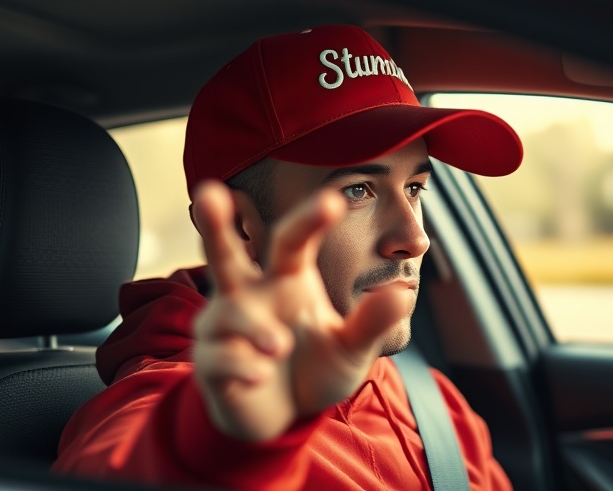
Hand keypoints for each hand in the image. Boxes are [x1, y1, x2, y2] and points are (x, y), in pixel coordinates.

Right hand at [191, 181, 411, 440]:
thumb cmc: (315, 369)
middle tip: (209, 192)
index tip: (332, 201)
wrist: (284, 420)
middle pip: (226, 253)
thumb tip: (403, 293)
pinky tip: (260, 377)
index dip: (310, 220)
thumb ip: (371, 323)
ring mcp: (224, 327)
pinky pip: (219, 357)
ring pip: (228, 312)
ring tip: (279, 347)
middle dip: (216, 223)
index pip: (293, 242)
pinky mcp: (210, 362)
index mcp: (286, 279)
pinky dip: (242, 365)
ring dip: (254, 328)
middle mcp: (249, 294)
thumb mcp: (351, 350)